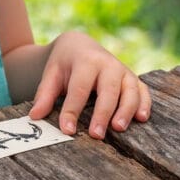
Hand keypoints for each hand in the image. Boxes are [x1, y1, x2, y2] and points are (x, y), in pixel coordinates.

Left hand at [27, 31, 150, 138]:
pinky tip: (141, 118)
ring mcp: (123, 71)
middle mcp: (108, 64)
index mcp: (85, 61)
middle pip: (108, 90)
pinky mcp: (133, 79)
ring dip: (126, 110)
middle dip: (102, 112)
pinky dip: (145, 104)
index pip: (79, 88)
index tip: (67, 130)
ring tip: (118, 128)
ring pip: (129, 90)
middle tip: (96, 135)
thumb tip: (34, 117)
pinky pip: (143, 91)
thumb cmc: (65, 63)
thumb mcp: (51, 73)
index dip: (72, 110)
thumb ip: (44, 95)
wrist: (80, 45)